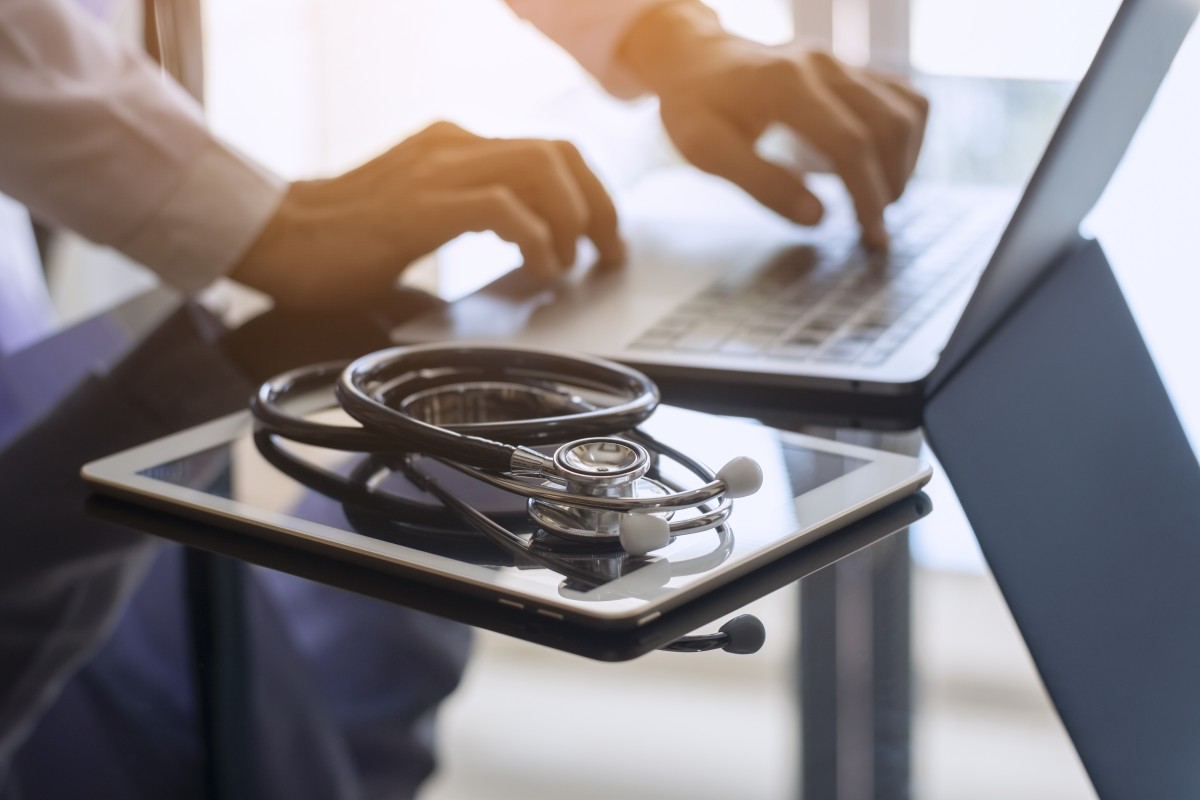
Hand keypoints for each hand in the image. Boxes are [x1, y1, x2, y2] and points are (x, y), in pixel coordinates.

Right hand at [231, 122, 622, 309]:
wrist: (274, 239)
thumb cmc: (343, 241)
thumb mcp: (422, 214)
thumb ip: (472, 213)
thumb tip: (533, 247)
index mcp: (454, 145)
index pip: (547, 149)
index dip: (589, 191)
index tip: (604, 233)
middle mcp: (452, 145)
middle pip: (557, 152)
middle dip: (597, 204)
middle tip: (607, 251)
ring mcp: (437, 169)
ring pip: (539, 168)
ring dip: (572, 218)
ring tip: (574, 261)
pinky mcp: (422, 203)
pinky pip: (502, 207)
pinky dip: (535, 238)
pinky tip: (539, 268)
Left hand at [619, 3, 927, 249]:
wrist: (697, 59)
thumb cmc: (697, 107)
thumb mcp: (705, 149)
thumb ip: (760, 182)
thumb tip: (818, 219)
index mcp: (785, 84)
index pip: (849, 142)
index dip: (867, 194)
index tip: (870, 235)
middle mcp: (822, 65)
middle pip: (886, 127)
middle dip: (888, 186)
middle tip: (873, 232)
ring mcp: (842, 62)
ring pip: (906, 110)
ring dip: (903, 164)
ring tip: (877, 203)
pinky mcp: (853, 68)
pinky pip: (904, 98)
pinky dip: (905, 139)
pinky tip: (879, 169)